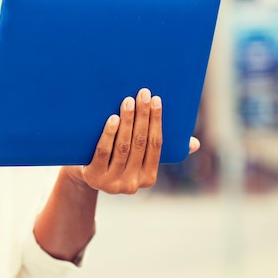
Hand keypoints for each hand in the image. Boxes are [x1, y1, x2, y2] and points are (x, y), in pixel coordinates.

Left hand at [77, 88, 199, 193]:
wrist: (83, 176)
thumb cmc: (115, 160)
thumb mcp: (137, 159)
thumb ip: (160, 150)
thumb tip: (195, 144)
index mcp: (148, 178)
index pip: (156, 145)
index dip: (157, 122)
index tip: (156, 100)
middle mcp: (132, 183)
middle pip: (140, 143)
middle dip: (143, 116)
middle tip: (143, 94)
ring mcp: (112, 182)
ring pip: (123, 146)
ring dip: (128, 121)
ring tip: (128, 101)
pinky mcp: (94, 177)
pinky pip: (104, 152)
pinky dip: (109, 134)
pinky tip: (113, 118)